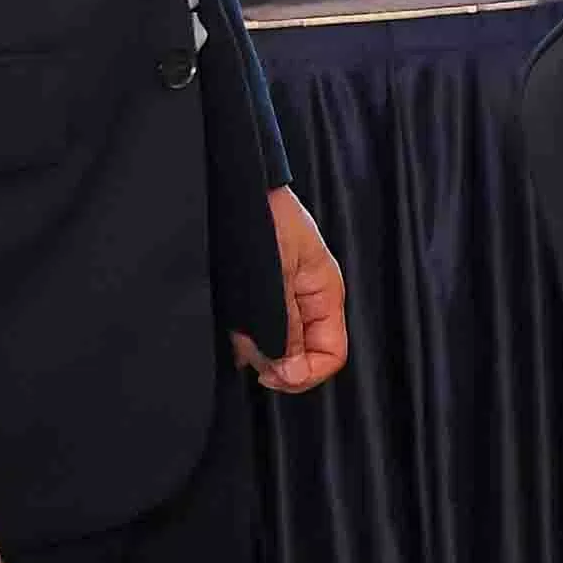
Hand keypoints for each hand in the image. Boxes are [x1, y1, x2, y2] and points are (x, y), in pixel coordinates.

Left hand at [234, 185, 348, 393]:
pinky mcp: (263, 299)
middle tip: (247, 346)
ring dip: (254, 348)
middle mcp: (309, 303)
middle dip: (273, 360)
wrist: (239, 189)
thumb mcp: (276, 278)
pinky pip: (259, 333)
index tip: (271, 373)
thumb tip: (290, 370)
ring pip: (278, 348)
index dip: (305, 373)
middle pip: (303, 357)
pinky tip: (231, 326)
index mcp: (325, 295)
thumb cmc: (263, 219)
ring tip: (235, 329)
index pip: (332, 355)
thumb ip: (286, 327)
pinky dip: (243, 338)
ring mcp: (286, 301)